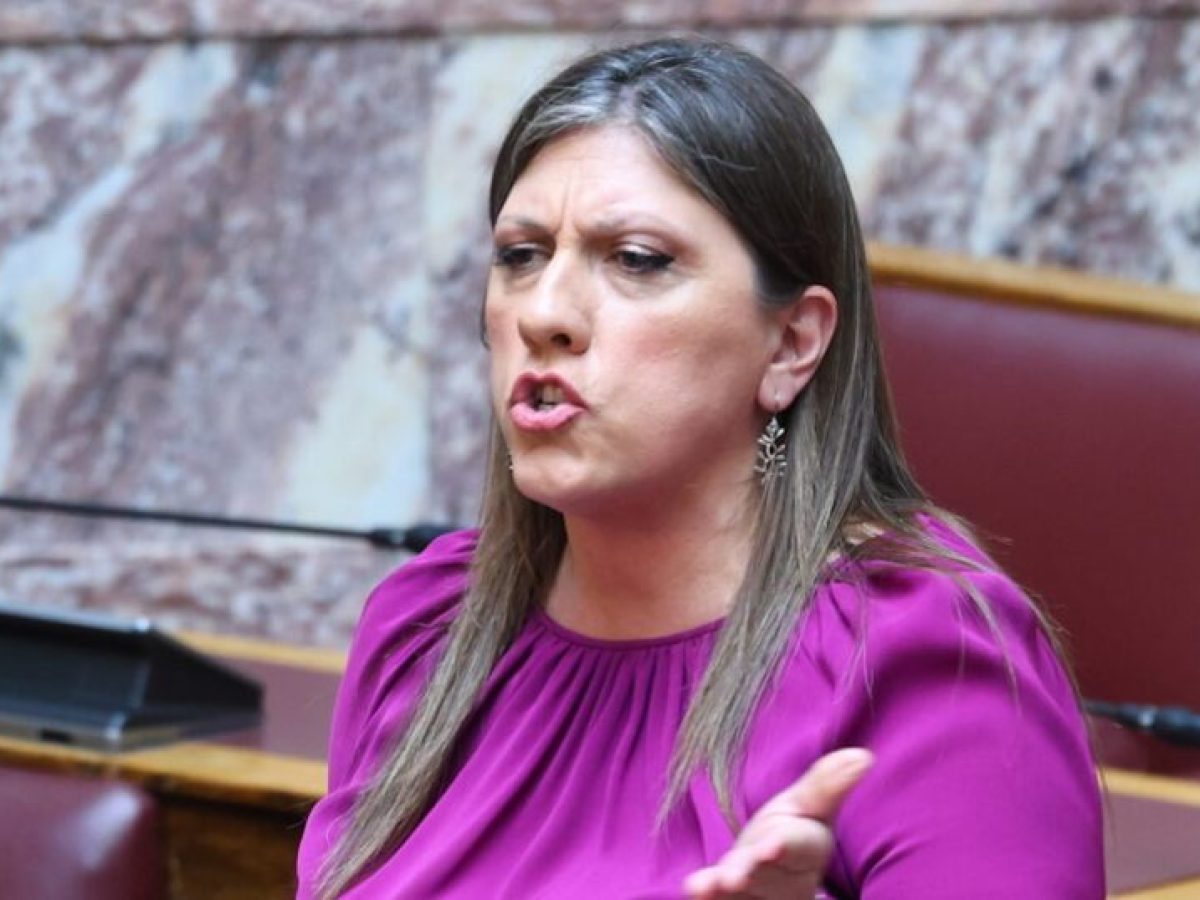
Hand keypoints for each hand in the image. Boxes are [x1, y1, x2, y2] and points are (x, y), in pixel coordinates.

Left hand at [683, 747, 872, 898]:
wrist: (767, 873)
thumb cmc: (790, 833)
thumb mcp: (808, 806)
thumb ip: (828, 783)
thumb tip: (864, 755)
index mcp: (807, 851)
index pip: (800, 849)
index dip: (785, 848)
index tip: (772, 845)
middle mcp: (787, 882)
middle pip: (769, 878)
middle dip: (753, 875)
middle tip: (735, 876)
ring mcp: (761, 897)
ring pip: (747, 897)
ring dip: (728, 893)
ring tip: (710, 885)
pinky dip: (709, 896)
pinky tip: (696, 889)